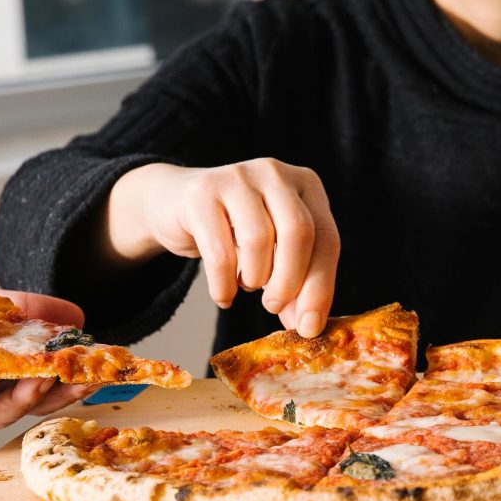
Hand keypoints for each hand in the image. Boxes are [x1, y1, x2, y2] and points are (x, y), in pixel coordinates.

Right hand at [108, 158, 340, 336]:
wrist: (174, 203)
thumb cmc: (234, 229)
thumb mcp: (273, 251)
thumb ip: (296, 282)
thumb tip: (307, 324)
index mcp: (307, 184)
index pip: (327, 238)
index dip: (321, 288)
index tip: (309, 327)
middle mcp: (276, 173)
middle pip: (299, 233)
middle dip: (289, 283)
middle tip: (274, 307)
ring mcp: (237, 178)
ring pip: (259, 240)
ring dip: (254, 278)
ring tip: (246, 284)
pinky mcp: (201, 194)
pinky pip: (220, 251)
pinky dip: (223, 285)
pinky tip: (224, 295)